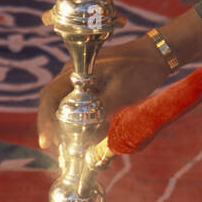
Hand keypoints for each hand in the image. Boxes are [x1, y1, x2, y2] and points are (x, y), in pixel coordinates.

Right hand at [37, 37, 170, 156]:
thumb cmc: (140, 70)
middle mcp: (73, 72)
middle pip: (52, 100)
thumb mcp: (121, 92)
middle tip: (54, 146)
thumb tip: (84, 135)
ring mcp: (80, 76)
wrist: (156, 55)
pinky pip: (75, 101)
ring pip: (62, 102)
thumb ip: (100, 110)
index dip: (45, 120)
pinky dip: (75, 117)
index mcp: (76, 70)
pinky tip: (80, 132)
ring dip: (62, 122)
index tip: (47, 142)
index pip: (49, 96)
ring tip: (64, 143)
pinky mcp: (91, 83)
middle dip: (51, 124)